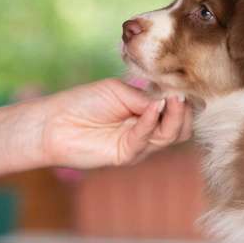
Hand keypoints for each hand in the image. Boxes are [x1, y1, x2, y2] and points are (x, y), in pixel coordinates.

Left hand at [26, 78, 192, 168]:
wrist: (55, 123)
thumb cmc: (84, 102)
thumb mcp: (119, 91)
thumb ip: (144, 98)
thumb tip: (170, 101)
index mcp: (147, 112)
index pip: (176, 110)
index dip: (185, 101)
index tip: (188, 87)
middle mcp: (147, 130)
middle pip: (180, 128)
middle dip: (185, 112)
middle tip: (182, 96)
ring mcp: (139, 144)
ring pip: (170, 136)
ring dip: (175, 116)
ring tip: (175, 100)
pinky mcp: (127, 154)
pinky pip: (146, 139)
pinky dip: (153, 121)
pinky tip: (155, 106)